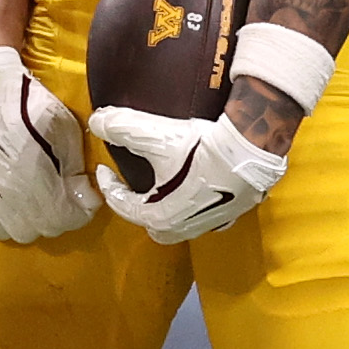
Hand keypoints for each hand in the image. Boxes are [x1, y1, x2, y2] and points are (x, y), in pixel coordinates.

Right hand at [0, 47, 93, 241]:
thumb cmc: (27, 103)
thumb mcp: (64, 127)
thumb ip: (76, 166)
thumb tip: (85, 197)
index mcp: (34, 174)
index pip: (68, 217)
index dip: (84, 209)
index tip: (86, 195)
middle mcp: (9, 192)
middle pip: (46, 228)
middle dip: (63, 215)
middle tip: (66, 194)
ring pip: (20, 232)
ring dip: (36, 222)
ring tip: (42, 201)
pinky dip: (3, 224)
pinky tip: (12, 207)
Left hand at [88, 102, 286, 243]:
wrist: (251, 150)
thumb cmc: (201, 149)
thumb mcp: (154, 135)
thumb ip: (120, 127)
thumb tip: (97, 121)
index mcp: (158, 217)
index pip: (121, 205)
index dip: (108, 185)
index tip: (104, 169)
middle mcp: (182, 227)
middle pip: (149, 223)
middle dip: (137, 205)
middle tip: (133, 183)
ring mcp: (208, 224)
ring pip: (176, 222)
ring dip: (165, 206)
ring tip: (163, 183)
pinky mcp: (229, 216)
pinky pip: (202, 215)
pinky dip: (192, 204)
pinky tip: (194, 186)